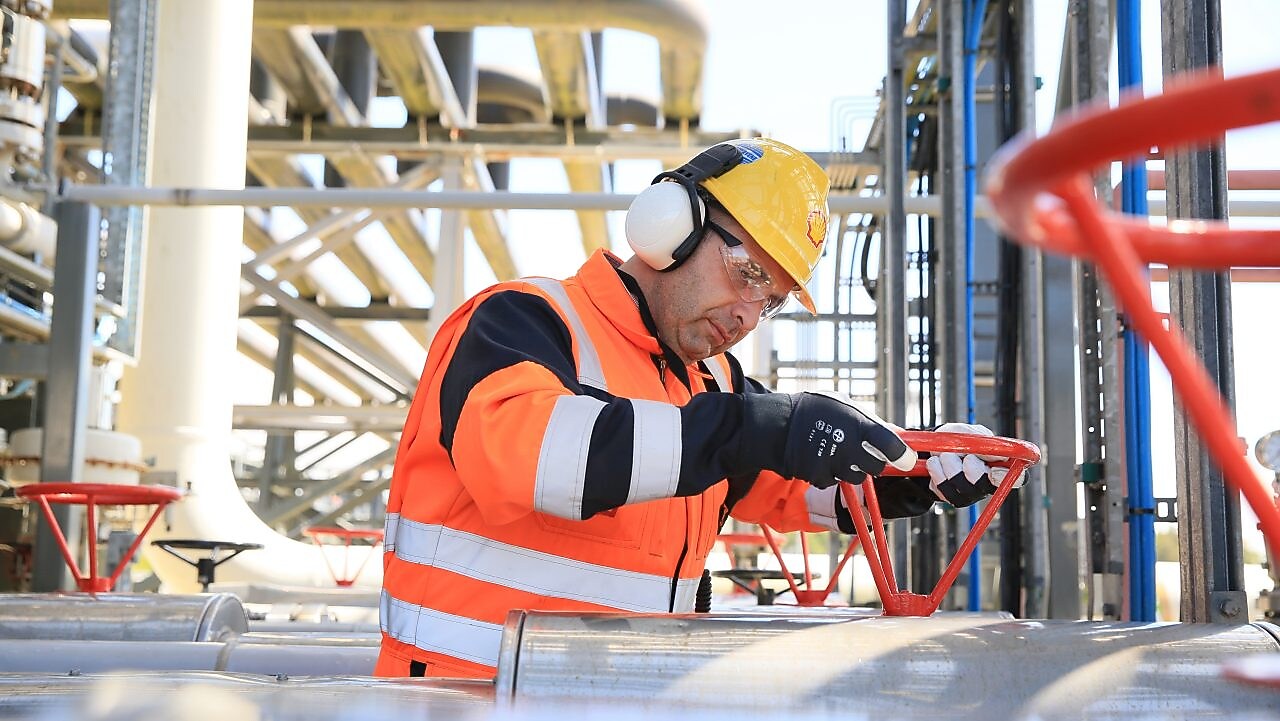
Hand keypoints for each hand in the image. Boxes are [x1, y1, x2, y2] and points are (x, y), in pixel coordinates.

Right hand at [785, 392, 916, 488]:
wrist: (776, 425)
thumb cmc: (814, 410)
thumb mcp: (844, 406)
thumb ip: (872, 422)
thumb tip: (899, 436)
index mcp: (857, 424)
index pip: (891, 445)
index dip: (903, 455)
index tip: (906, 459)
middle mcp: (847, 446)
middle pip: (877, 467)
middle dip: (875, 462)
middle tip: (864, 452)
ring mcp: (833, 464)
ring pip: (857, 477)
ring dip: (852, 469)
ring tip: (838, 452)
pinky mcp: (819, 477)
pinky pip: (836, 481)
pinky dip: (832, 474)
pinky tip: (822, 459)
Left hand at [925, 422, 1015, 506]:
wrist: (931, 446)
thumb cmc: (956, 438)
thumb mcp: (968, 432)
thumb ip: (982, 440)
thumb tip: (997, 450)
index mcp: (999, 465)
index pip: (1017, 478)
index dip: (1007, 476)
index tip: (993, 469)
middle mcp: (987, 482)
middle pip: (986, 485)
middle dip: (973, 469)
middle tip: (965, 456)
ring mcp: (969, 492)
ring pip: (963, 487)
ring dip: (950, 465)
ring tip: (944, 454)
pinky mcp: (950, 496)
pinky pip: (943, 489)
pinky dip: (937, 471)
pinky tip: (935, 463)